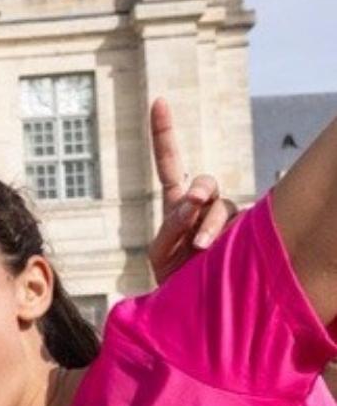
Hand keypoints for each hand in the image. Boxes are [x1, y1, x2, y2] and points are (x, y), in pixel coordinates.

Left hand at [147, 97, 237, 284]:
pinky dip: (228, 236)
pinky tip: (221, 250)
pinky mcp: (246, 236)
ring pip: (224, 208)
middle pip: (206, 183)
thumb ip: (170, 229)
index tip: (159, 101)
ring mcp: (227, 220)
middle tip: (193, 203)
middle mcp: (204, 206)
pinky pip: (241, 227)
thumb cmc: (173, 276)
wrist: (194, 305)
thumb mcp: (161, 254)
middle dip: (200, 190)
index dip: (164, 133)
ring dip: (211, 224)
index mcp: (177, 204)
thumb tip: (190, 204)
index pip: (170, 164)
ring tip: (200, 246)